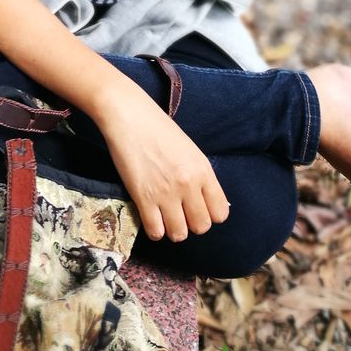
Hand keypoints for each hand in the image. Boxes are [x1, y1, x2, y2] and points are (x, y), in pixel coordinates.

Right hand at [96, 81, 229, 241]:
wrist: (129, 116)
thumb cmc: (159, 129)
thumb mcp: (190, 150)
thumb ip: (200, 176)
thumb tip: (205, 202)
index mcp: (203, 171)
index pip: (220, 213)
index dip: (209, 214)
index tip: (197, 208)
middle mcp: (188, 185)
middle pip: (201, 227)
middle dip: (191, 223)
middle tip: (179, 212)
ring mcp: (166, 193)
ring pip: (179, 234)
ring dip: (172, 229)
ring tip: (164, 216)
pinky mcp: (143, 198)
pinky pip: (156, 232)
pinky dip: (154, 229)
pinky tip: (150, 217)